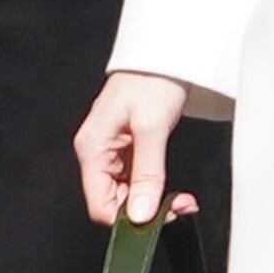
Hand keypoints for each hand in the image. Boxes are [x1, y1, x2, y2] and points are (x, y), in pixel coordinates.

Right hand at [76, 69, 193, 227]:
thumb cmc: (152, 79)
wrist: (164, 52)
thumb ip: (147, 174)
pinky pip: (136, 180)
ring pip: (127, 194)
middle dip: (145, 211)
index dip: (128, 219)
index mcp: (93, 147)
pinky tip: (173, 188)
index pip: (100, 205)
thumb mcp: (152, 128)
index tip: (160, 217)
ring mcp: (113, 151)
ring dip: (153, 201)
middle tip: (179, 206)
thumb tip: (140, 214)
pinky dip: (155, 188)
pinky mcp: (128, 148)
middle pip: (113, 202)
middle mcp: (98, 152)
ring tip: (181, 199)